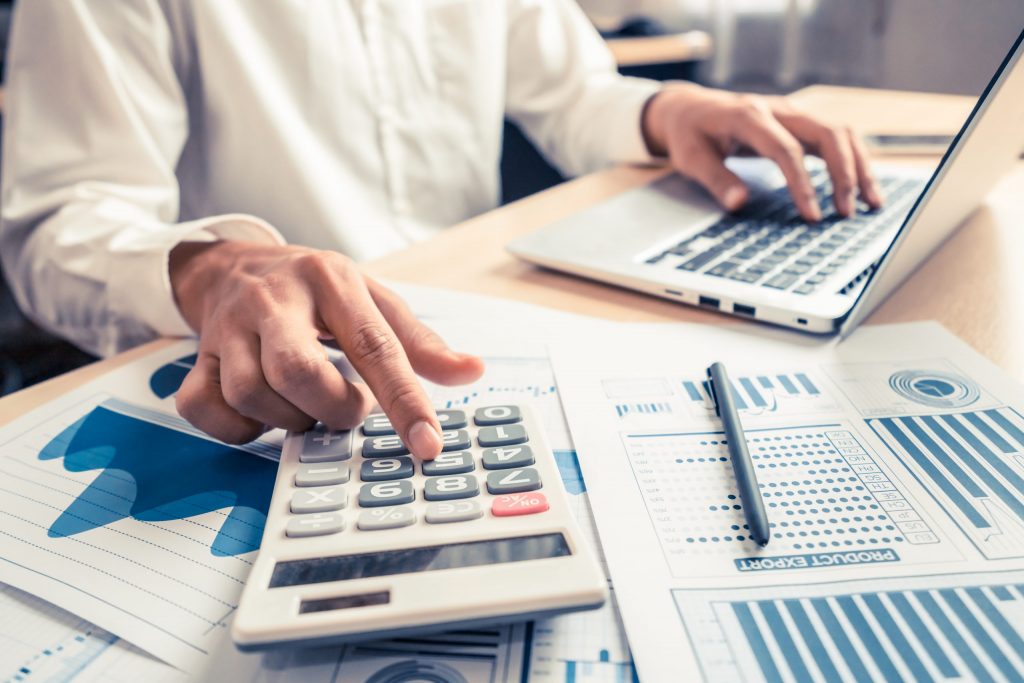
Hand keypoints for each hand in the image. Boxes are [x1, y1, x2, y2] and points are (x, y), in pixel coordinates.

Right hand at [168, 239, 483, 456]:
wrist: (231, 264)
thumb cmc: (314, 289)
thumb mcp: (371, 299)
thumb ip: (420, 341)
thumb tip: (471, 372)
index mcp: (331, 281)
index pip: (375, 346)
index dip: (405, 401)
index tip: (428, 444)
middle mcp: (275, 301)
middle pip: (298, 372)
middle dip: (332, 408)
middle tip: (345, 408)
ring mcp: (228, 329)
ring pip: (252, 394)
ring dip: (290, 420)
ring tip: (307, 407)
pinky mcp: (196, 357)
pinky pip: (204, 408)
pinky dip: (236, 428)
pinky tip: (262, 417)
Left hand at [641, 83, 882, 220]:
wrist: (690, 108)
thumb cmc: (690, 134)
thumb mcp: (691, 158)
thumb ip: (715, 179)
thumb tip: (738, 203)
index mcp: (748, 116)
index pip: (784, 149)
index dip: (801, 183)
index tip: (812, 216)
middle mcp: (778, 109)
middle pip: (826, 134)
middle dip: (843, 174)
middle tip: (847, 213)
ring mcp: (793, 114)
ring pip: (840, 132)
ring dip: (858, 167)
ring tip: (871, 204)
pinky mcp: (801, 123)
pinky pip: (837, 137)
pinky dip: (854, 161)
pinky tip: (863, 188)